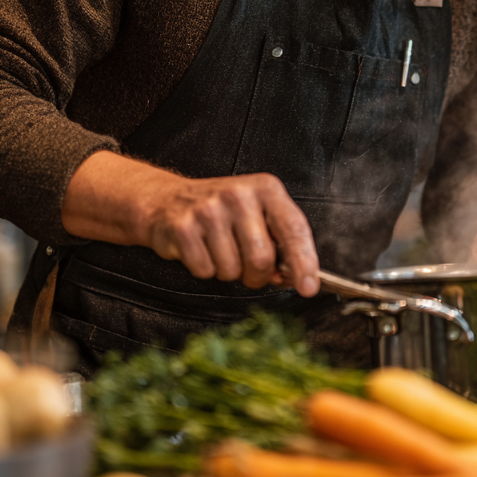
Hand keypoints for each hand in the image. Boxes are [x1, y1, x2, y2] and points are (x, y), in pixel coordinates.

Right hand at [63, 151, 319, 296]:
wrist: (167, 200)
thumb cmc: (224, 213)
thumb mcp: (258, 214)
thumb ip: (279, 242)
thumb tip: (293, 278)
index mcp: (266, 188)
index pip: (294, 228)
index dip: (304, 262)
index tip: (309, 288)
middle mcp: (239, 194)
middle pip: (261, 259)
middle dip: (257, 276)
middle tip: (248, 269)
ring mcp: (209, 209)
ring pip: (232, 270)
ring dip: (228, 272)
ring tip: (219, 249)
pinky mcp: (183, 226)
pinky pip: (204, 271)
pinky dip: (204, 270)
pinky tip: (199, 249)